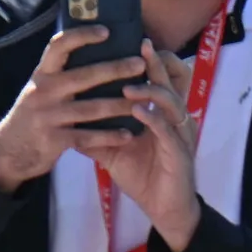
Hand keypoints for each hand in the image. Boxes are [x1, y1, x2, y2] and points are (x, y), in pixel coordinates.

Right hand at [0, 23, 147, 188]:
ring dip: (119, 105)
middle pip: (83, 76)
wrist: (10, 151)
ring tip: (144, 101)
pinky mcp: (53, 141)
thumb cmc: (34, 114)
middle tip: (140, 64)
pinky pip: (87, 138)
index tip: (106, 30)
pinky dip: (109, 137)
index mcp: (42, 74)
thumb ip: (62, 74)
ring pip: (90, 109)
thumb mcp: (41, 89)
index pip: (59, 46)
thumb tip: (97, 52)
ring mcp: (48, 117)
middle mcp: (44, 92)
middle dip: (114, 69)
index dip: (82, 35)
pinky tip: (128, 135)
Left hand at [81, 35, 204, 250]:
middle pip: (171, 83)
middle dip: (156, 64)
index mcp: (162, 115)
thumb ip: (98, 137)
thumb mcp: (116, 154)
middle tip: (141, 45)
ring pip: (171, 103)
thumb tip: (71, 126)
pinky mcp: (179, 153)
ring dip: (151, 92)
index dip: (152, 62)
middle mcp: (175, 120)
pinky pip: (168, 131)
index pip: (160, 81)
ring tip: (130, 86)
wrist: (165, 209)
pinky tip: (139, 112)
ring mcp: (180, 134)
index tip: (134, 42)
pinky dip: (154, 120)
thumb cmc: (145, 177)